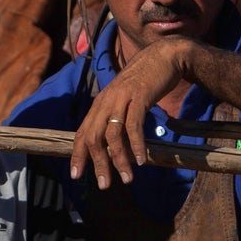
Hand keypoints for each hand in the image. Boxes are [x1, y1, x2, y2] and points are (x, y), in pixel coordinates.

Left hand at [70, 38, 191, 188]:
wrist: (165, 56)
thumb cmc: (146, 82)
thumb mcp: (125, 100)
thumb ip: (116, 118)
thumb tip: (114, 146)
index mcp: (100, 104)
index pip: (81, 133)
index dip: (77, 155)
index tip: (76, 175)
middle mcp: (106, 101)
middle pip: (93, 137)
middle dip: (97, 164)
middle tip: (103, 185)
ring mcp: (121, 98)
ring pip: (112, 135)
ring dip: (119, 160)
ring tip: (126, 179)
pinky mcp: (138, 96)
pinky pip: (133, 126)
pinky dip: (136, 145)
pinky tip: (141, 161)